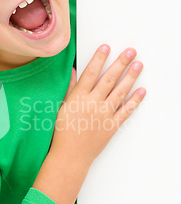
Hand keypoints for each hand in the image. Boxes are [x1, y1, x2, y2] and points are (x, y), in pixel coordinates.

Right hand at [50, 45, 145, 168]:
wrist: (70, 156)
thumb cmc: (62, 133)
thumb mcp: (62, 107)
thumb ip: (70, 88)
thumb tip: (74, 71)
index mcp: (78, 98)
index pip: (90, 73)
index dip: (99, 58)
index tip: (106, 47)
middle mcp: (92, 104)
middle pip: (109, 79)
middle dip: (120, 63)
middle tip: (130, 51)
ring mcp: (104, 115)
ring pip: (120, 92)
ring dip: (130, 77)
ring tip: (138, 65)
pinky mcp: (112, 126)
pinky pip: (126, 111)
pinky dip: (134, 100)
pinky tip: (141, 91)